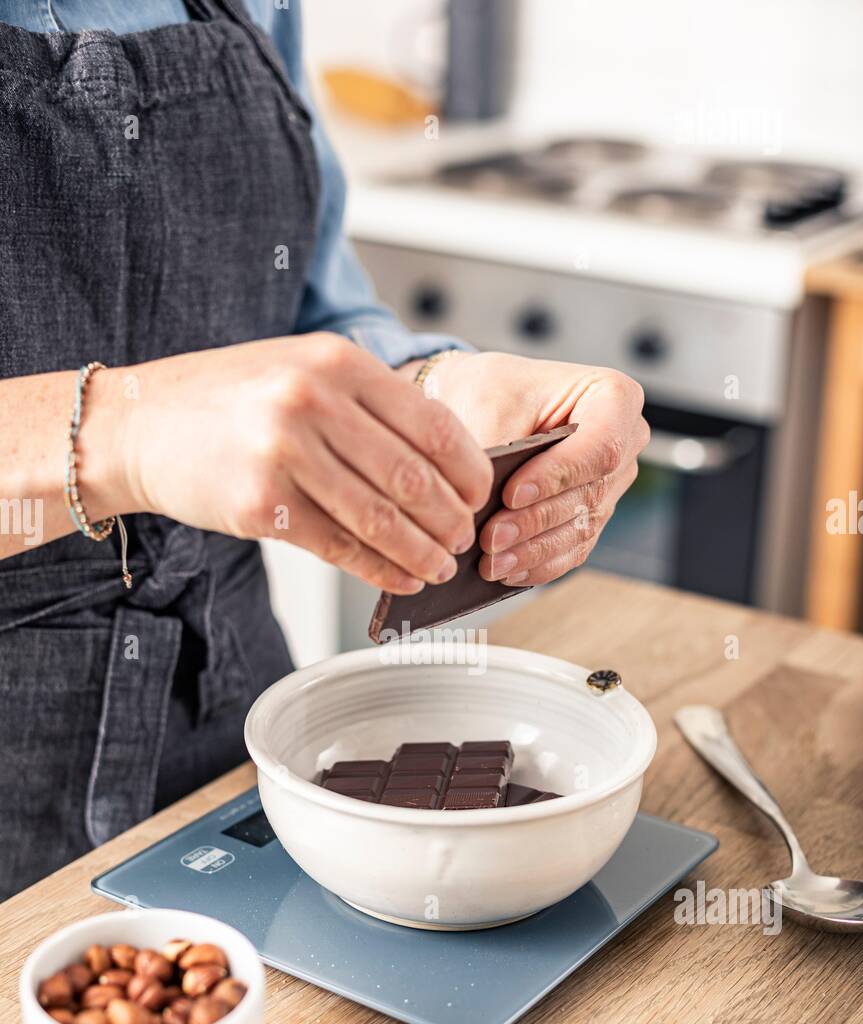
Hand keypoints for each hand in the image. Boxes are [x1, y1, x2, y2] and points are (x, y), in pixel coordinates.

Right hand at [88, 333, 492, 594]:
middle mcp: (313, 402)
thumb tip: (441, 460)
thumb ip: (366, 403)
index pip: (432, 423)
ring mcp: (284, 453)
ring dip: (420, 552)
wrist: (139, 424)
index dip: (468, 470)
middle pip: (412, 476)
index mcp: (336, 362)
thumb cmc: (228, 402)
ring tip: (438, 567)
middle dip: (450, 519)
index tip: (480, 495)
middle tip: (463, 539)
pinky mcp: (259, 503)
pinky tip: (400, 578)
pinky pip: (339, 546)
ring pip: (380, 518)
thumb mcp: (302, 371)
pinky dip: (379, 569)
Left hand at [428, 351, 648, 585]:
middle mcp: (626, 443)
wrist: (486, 401)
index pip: (599, 446)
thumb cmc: (493, 389)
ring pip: (581, 528)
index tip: (511, 495)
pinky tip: (507, 571)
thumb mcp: (489, 403)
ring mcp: (612, 484)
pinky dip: (539, 563)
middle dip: (536, 521)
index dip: (558, 477)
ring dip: (534, 551)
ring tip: (491, 563)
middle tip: (490, 539)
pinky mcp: (592, 515)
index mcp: (615, 398)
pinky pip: (573, 548)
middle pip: (590, 493)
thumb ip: (497, 452)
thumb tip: (486, 508)